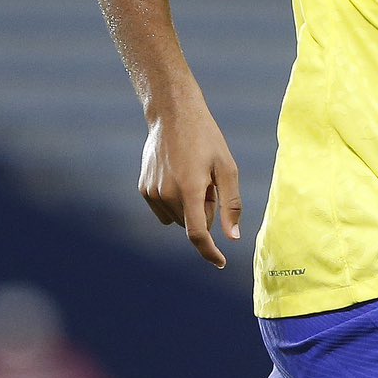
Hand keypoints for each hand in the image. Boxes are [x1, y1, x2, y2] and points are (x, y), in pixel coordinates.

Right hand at [139, 99, 242, 268]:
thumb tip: (233, 237)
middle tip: (208, 183)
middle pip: (192, 223)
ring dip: (189, 207)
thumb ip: (231, 205)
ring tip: (192, 176)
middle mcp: (167, 194)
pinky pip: (164, 210)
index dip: (210, 252)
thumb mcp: (227, 167)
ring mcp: (152, 193)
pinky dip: (175, 202)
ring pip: (178, 218)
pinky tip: (178, 176)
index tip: (220, 262)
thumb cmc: (206, 139)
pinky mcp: (144, 189)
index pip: (198, 234)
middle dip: (205, 211)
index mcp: (190, 189)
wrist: (173, 115)